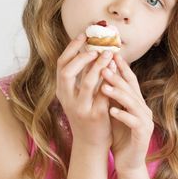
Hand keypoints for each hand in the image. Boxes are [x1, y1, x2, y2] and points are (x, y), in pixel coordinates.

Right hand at [56, 33, 114, 147]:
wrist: (90, 143)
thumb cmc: (87, 114)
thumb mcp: (80, 94)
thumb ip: (84, 74)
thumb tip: (92, 48)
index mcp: (62, 91)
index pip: (61, 65)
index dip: (71, 48)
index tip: (83, 35)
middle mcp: (67, 99)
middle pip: (67, 72)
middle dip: (82, 57)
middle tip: (96, 47)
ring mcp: (81, 108)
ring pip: (87, 82)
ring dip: (99, 66)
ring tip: (109, 55)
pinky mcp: (96, 115)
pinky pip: (103, 94)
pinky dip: (109, 81)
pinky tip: (116, 71)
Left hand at [99, 53, 154, 172]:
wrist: (129, 161)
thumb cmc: (120, 134)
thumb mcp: (114, 111)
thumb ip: (111, 96)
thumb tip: (99, 74)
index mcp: (136, 101)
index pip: (130, 80)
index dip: (121, 67)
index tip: (110, 54)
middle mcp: (143, 108)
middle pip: (131, 89)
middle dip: (117, 77)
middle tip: (103, 66)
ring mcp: (145, 121)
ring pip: (132, 103)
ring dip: (118, 94)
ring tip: (104, 87)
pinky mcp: (143, 134)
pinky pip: (133, 122)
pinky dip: (122, 115)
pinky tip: (111, 111)